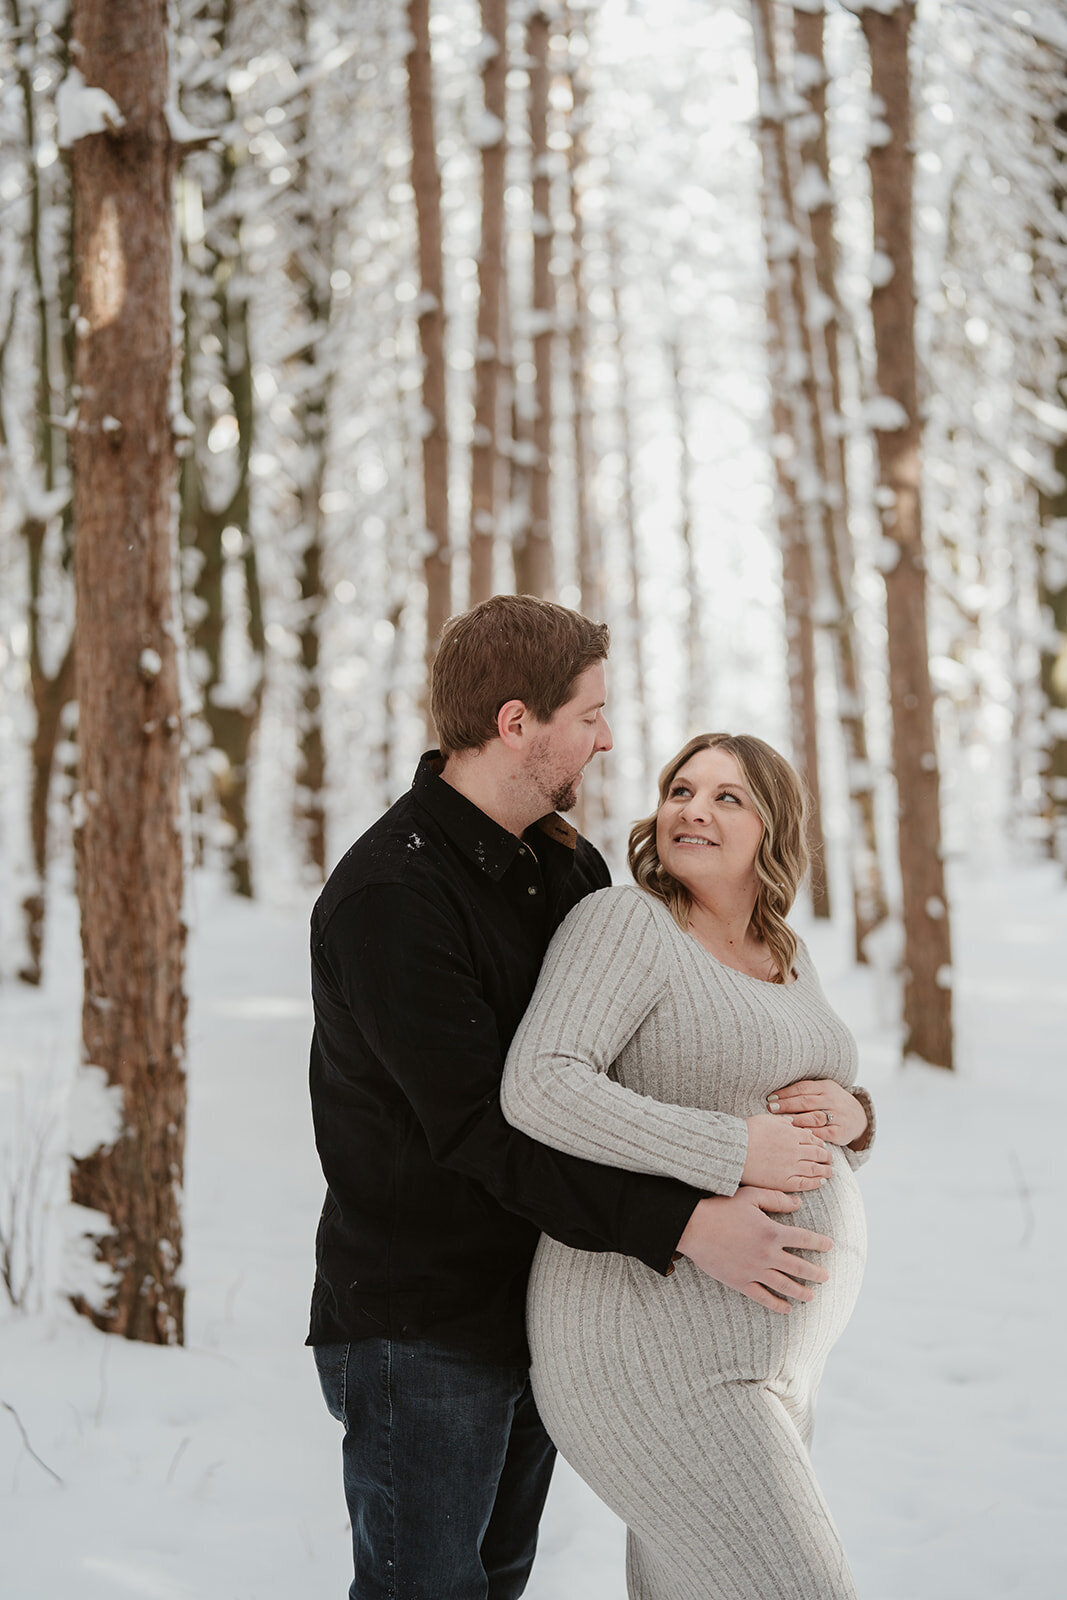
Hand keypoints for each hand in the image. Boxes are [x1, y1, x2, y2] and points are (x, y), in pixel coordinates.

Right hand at [675, 1190, 832, 1312]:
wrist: (693, 1227)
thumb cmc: (721, 1207)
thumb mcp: (751, 1196)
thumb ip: (776, 1199)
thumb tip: (799, 1204)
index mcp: (772, 1232)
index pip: (805, 1239)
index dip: (819, 1243)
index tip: (830, 1246)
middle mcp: (767, 1254)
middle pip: (799, 1267)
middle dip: (816, 1273)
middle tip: (826, 1277)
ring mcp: (755, 1271)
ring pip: (785, 1285)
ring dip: (801, 1292)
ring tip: (811, 1296)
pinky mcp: (741, 1282)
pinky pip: (763, 1297)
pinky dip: (777, 1305)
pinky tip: (786, 1308)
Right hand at [741, 1112, 831, 1189]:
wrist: (736, 1150)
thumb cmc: (748, 1132)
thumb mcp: (767, 1119)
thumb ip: (783, 1121)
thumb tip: (794, 1123)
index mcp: (792, 1134)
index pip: (812, 1139)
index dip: (820, 1143)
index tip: (823, 1146)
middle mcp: (795, 1150)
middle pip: (817, 1153)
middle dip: (826, 1156)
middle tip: (830, 1159)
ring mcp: (791, 1166)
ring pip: (815, 1169)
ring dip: (825, 1170)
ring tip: (830, 1172)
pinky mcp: (785, 1181)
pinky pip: (805, 1183)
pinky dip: (815, 1182)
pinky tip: (820, 1182)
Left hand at [766, 1079, 867, 1146]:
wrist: (859, 1117)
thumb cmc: (832, 1103)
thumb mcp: (823, 1091)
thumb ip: (805, 1091)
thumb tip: (776, 1094)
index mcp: (826, 1087)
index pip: (803, 1088)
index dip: (786, 1093)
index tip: (771, 1098)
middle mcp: (833, 1100)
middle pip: (806, 1102)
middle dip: (787, 1105)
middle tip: (771, 1108)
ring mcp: (838, 1116)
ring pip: (814, 1117)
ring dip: (796, 1119)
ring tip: (781, 1121)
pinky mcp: (840, 1132)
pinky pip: (823, 1133)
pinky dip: (809, 1133)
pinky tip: (798, 1133)